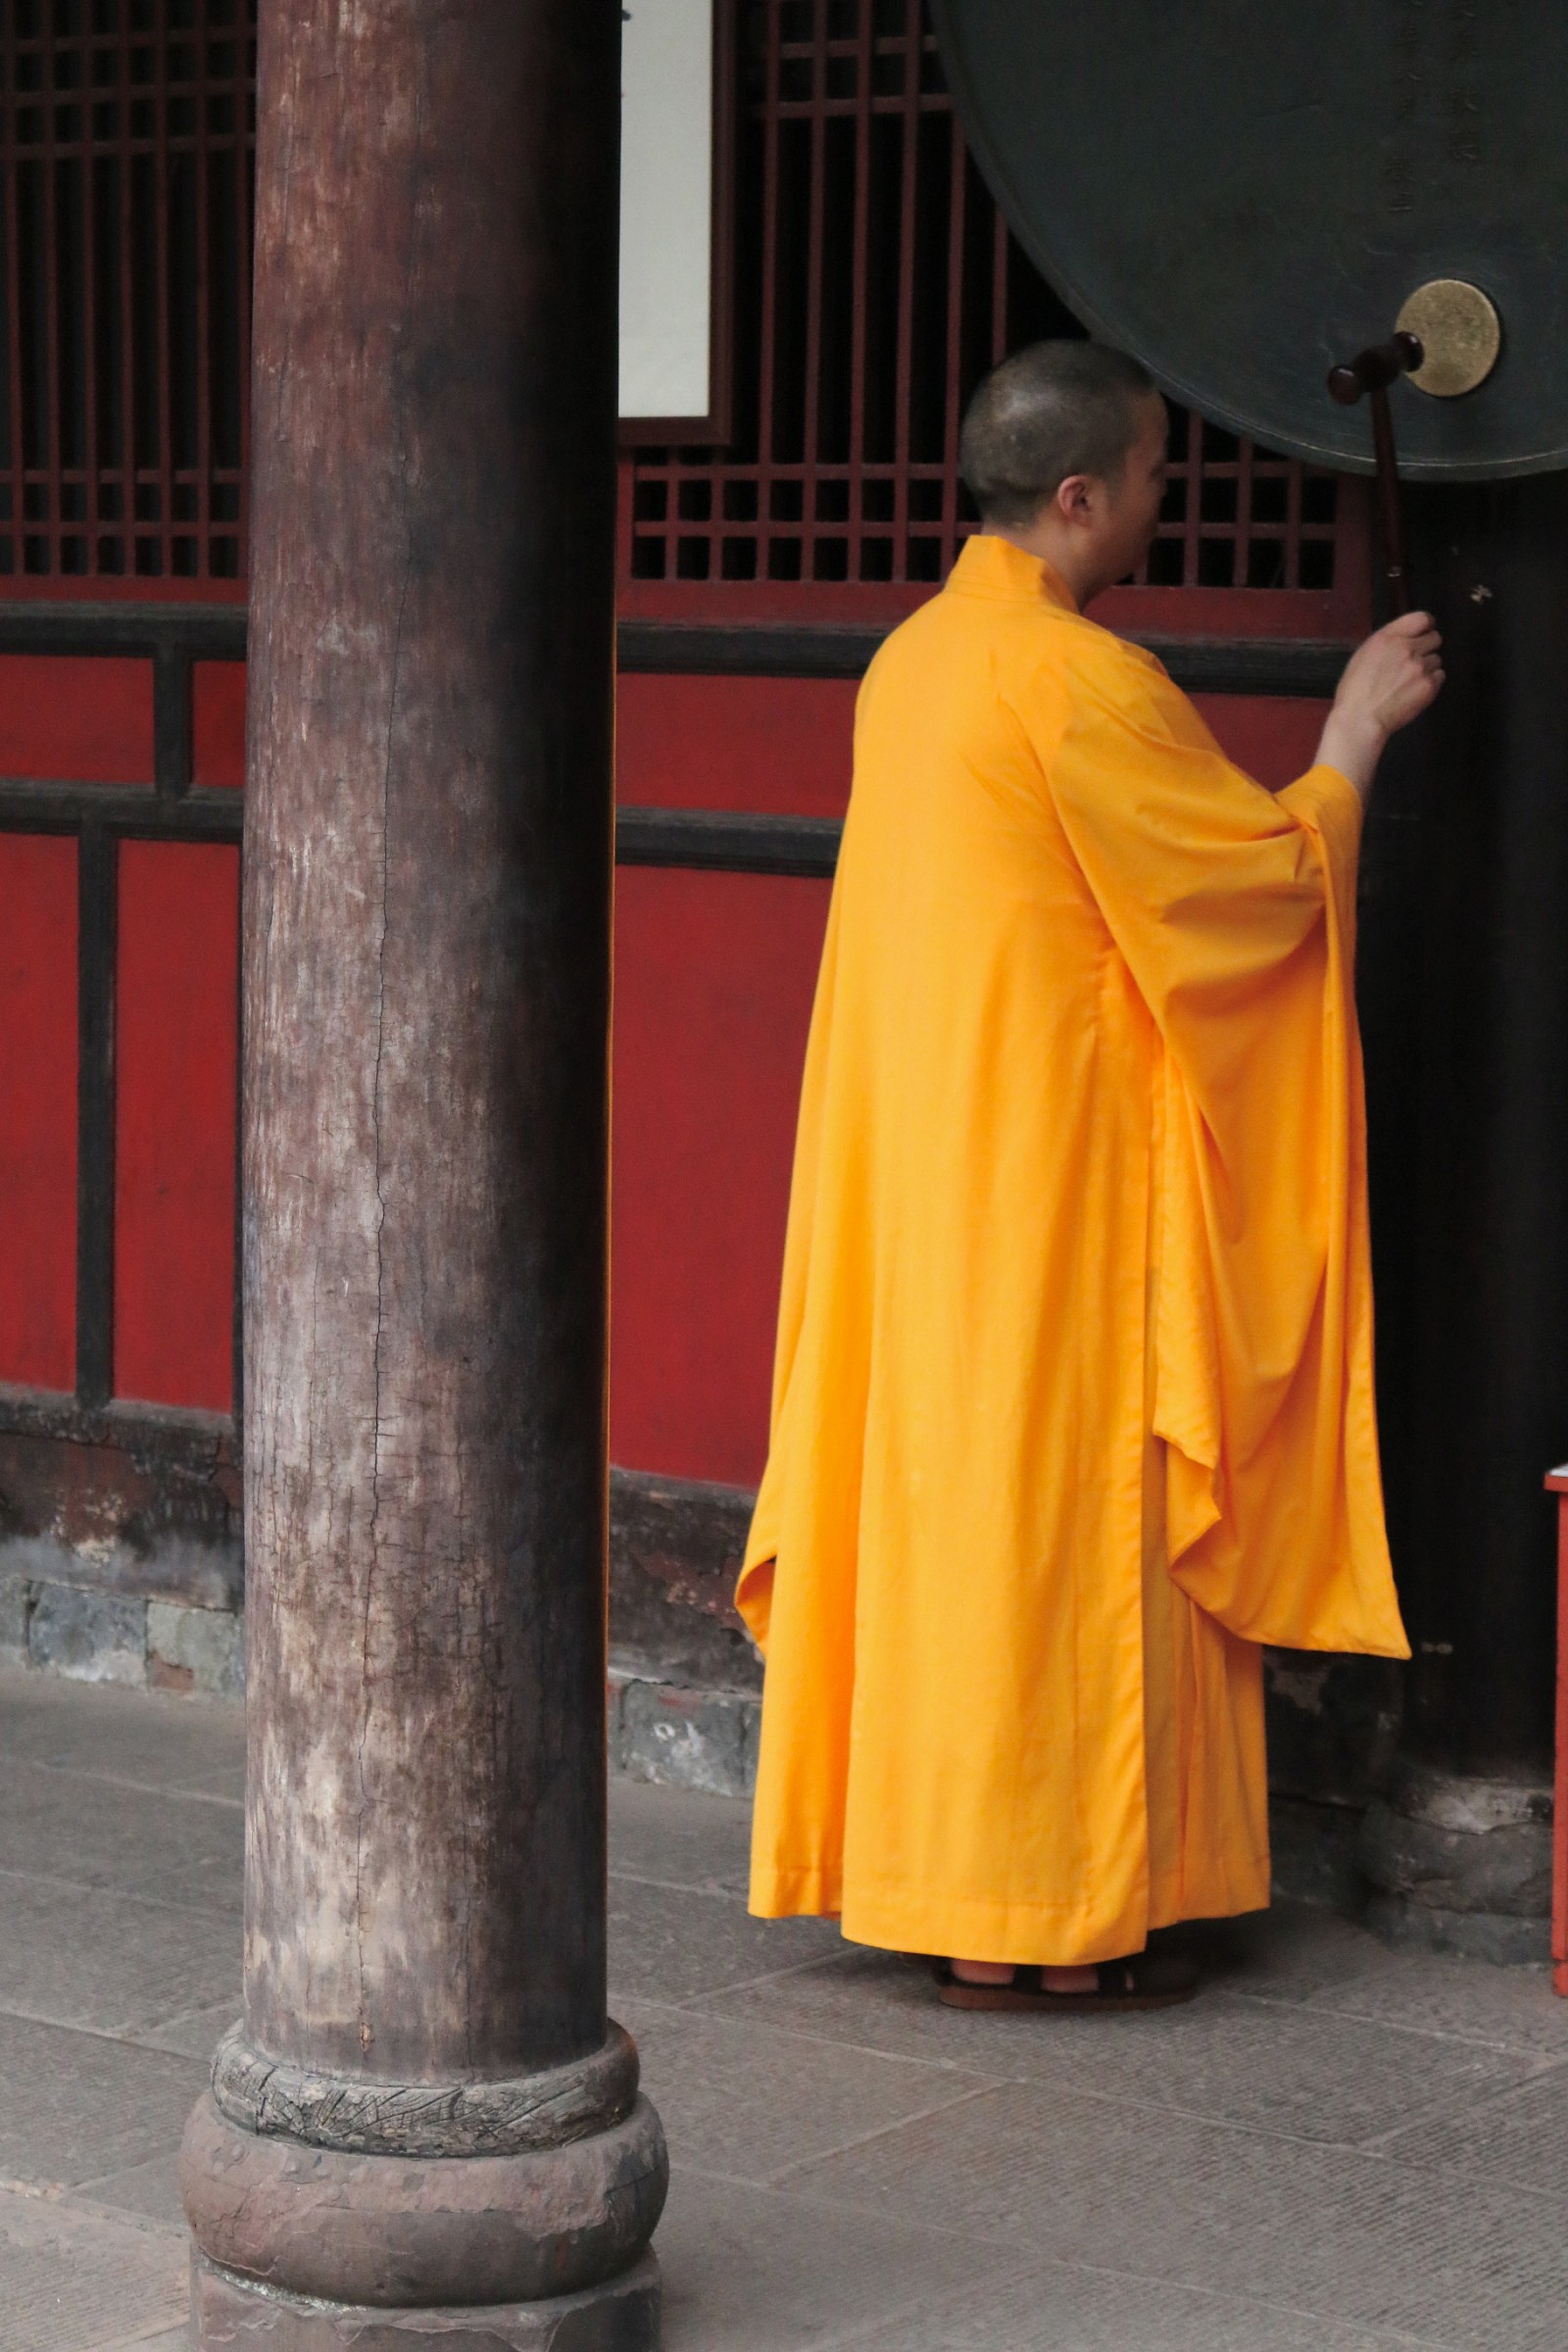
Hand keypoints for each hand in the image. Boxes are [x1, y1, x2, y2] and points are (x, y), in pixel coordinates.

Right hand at [1317, 611, 1443, 798]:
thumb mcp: (1364, 655)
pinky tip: (1415, 691)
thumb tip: (1405, 639)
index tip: (1423, 633)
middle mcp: (1407, 648)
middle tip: (1415, 662)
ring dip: (1428, 667)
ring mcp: (1421, 667)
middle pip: (1435, 638)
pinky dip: (1431, 682)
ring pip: (1437, 659)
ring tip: (1410, 681)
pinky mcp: (1430, 686)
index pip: (1422, 618)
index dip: (1426, 626)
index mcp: (1388, 637)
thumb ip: (1387, 642)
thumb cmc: (1355, 691)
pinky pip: (1440, 676)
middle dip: (1427, 648)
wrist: (1360, 720)